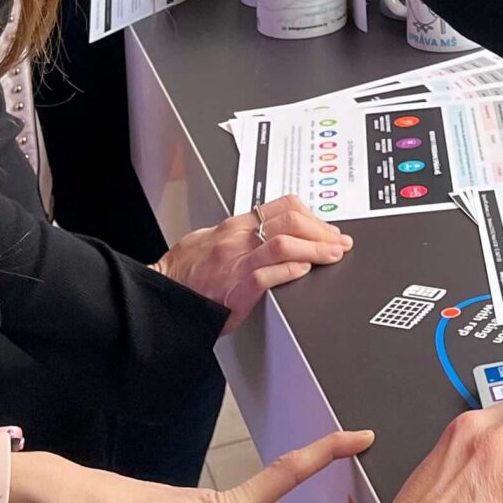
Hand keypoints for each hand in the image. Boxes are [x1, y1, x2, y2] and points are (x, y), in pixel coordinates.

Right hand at [155, 193, 350, 330]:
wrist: (163, 296)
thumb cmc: (186, 272)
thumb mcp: (213, 240)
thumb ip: (243, 234)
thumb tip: (273, 231)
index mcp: (235, 225)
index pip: (283, 206)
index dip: (312, 215)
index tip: (329, 227)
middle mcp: (236, 239)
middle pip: (289, 221)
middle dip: (321, 230)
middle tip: (339, 242)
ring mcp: (235, 263)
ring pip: (282, 244)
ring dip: (315, 248)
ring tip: (332, 255)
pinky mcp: (232, 290)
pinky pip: (265, 275)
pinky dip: (288, 271)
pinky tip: (303, 271)